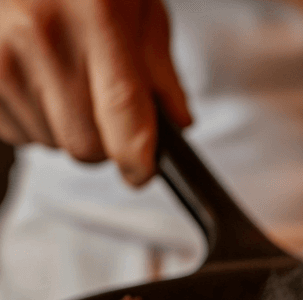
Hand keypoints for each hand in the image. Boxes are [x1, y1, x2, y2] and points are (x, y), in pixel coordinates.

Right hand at [0, 0, 190, 184]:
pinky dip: (32, 118)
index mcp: (98, 16)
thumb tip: (178, 123)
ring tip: (63, 78)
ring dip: (64, 127)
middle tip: (103, 107)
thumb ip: (159, 67)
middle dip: (103, 142)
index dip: (138, 160)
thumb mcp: (135, 3)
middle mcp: (44, 35)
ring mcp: (1, 55)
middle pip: (85, 145)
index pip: (125, 117)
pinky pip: (16, 132)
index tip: (141, 174)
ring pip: (51, 142)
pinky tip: (35, 78)